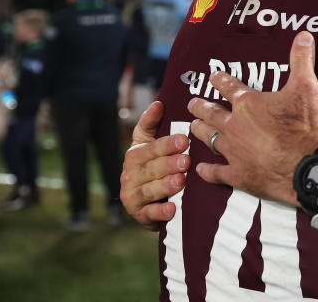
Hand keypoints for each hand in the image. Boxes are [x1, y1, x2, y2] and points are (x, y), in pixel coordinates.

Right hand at [119, 101, 190, 231]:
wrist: (148, 200)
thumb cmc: (153, 165)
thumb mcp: (149, 143)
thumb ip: (152, 124)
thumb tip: (159, 102)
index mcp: (136, 154)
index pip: (148, 146)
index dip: (165, 143)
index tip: (183, 139)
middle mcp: (130, 174)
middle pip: (150, 168)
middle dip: (169, 164)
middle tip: (186, 160)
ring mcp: (133, 195)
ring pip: (149, 190)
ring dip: (165, 185)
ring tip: (181, 181)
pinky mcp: (140, 214)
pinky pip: (150, 213)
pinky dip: (160, 212)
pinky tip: (172, 208)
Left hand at [187, 31, 317, 206]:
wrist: (306, 165)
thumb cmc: (304, 125)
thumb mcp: (306, 87)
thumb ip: (302, 60)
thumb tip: (304, 35)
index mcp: (248, 104)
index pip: (229, 87)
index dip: (220, 80)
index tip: (212, 76)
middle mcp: (234, 125)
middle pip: (212, 113)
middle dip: (200, 106)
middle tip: (192, 103)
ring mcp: (233, 151)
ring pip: (209, 138)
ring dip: (200, 131)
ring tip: (193, 127)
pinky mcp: (237, 174)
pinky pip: (215, 172)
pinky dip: (206, 170)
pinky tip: (200, 169)